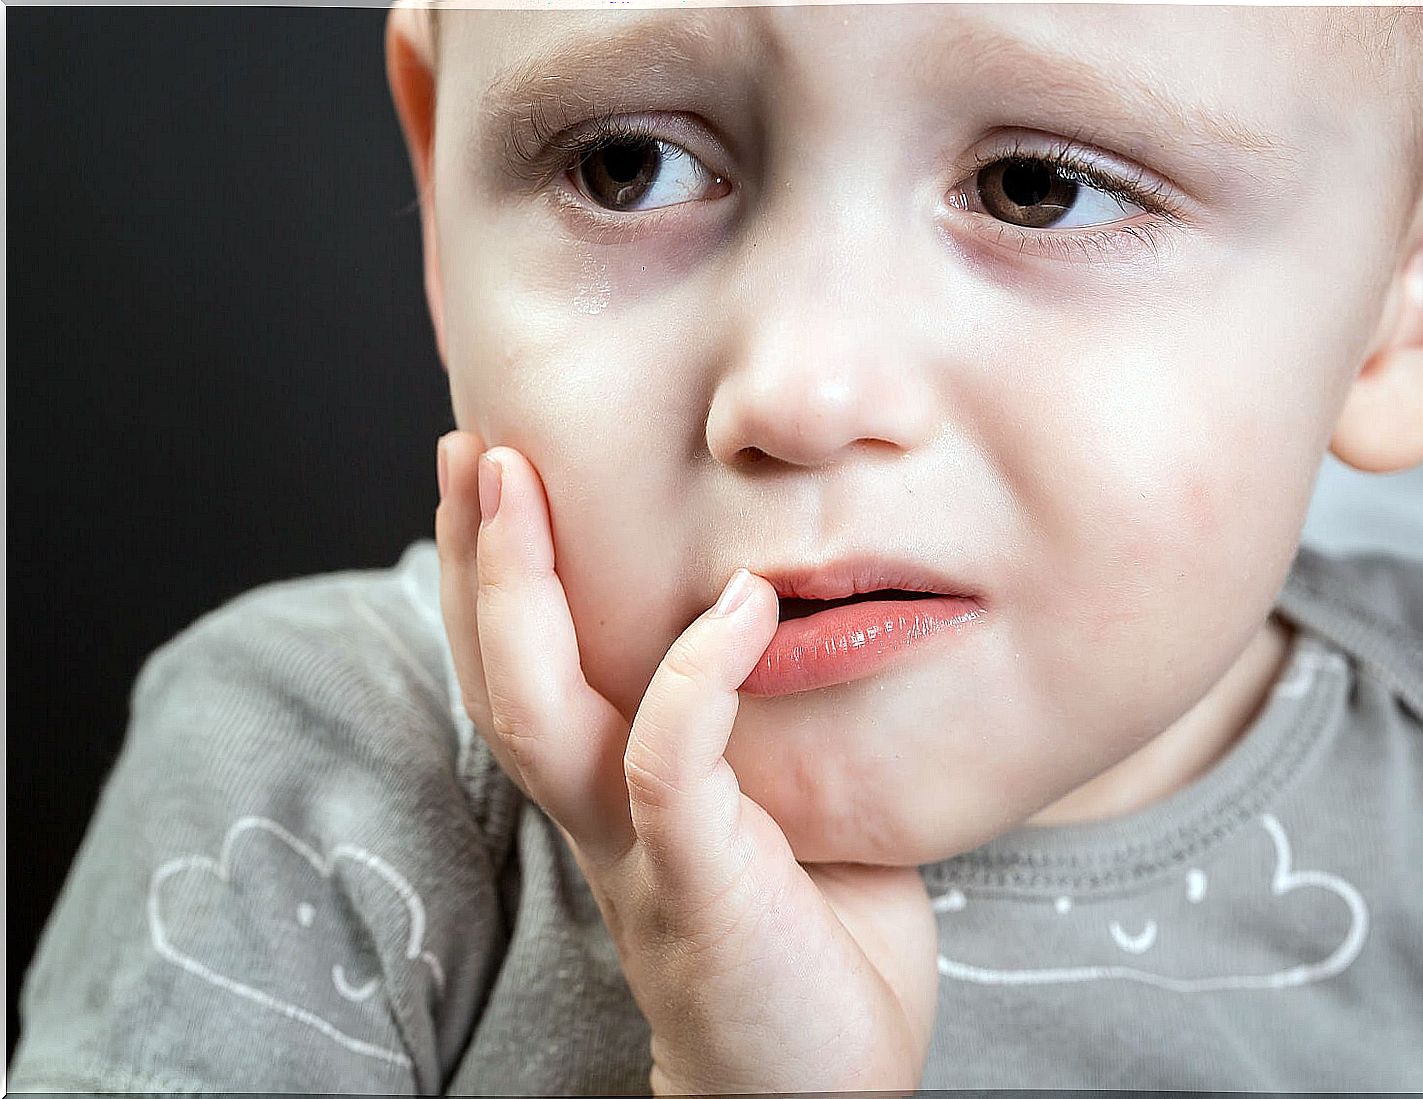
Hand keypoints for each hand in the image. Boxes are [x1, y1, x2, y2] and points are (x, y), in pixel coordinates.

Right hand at [434, 429, 938, 1093]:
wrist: (819, 1090)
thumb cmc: (817, 943)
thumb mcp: (786, 807)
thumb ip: (762, 727)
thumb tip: (795, 617)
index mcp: (615, 795)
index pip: (529, 667)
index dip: (496, 573)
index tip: (492, 468)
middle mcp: (602, 817)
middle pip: (502, 673)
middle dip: (475, 557)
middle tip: (470, 442)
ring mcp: (640, 852)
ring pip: (542, 710)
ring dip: (520, 592)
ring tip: (518, 481)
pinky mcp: (700, 885)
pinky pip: (672, 764)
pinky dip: (694, 677)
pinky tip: (735, 603)